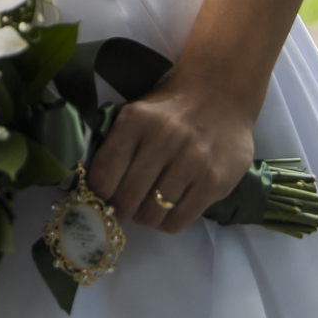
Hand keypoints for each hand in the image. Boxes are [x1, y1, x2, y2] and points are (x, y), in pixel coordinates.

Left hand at [87, 74, 254, 232]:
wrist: (222, 94)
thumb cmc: (171, 109)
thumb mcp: (138, 113)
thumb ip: (116, 144)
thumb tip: (95, 188)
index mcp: (136, 119)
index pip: (104, 174)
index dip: (97, 194)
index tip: (99, 199)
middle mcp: (163, 138)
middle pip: (126, 199)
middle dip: (119, 210)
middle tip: (121, 210)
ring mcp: (192, 161)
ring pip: (152, 214)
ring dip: (144, 217)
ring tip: (146, 207)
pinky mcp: (214, 182)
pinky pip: (178, 221)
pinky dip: (166, 223)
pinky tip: (167, 210)